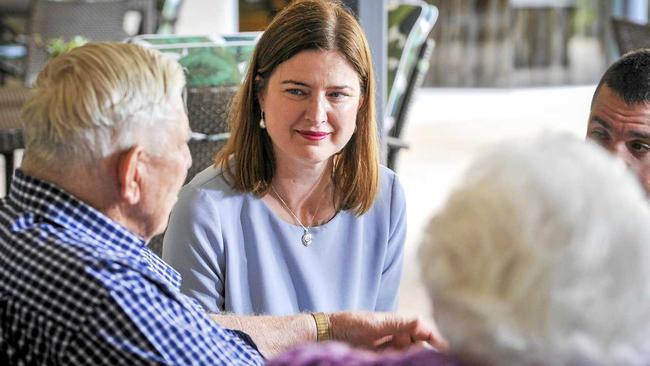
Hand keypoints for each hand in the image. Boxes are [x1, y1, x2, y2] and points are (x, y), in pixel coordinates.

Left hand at [327, 311, 447, 350]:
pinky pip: (397, 360)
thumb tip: (421, 322)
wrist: (326, 334)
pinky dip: (403, 360)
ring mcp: (388, 348)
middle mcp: (396, 335)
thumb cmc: (349, 325)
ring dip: (414, 358)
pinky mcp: (380, 358)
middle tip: (435, 360)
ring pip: (409, 354)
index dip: (436, 339)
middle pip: (419, 345)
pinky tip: (405, 362)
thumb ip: (399, 323)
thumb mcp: (375, 323)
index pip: (423, 329)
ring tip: (421, 361)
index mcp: (397, 322)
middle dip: (427, 353)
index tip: (447, 350)